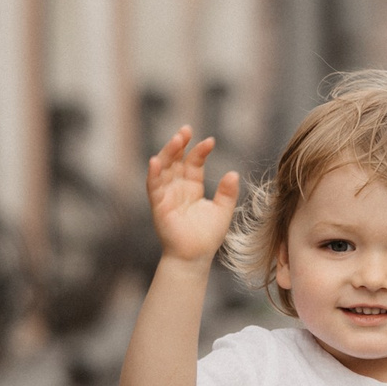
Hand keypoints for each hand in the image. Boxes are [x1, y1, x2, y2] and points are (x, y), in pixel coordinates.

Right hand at [145, 126, 240, 264]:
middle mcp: (177, 188)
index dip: (200, 152)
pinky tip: (156, 160)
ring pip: (164, 169)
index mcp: (192, 188)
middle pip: (176, 161)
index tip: (210, 140)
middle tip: (186, 129)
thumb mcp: (222, 210)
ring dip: (168, 153)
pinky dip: (153, 174)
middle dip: (180, 145)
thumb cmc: (207, 236)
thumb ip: (227, 192)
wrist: (195, 256)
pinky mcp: (158, 205)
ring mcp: (166, 195)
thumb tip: (233, 173)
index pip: (193, 164)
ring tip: (176, 139)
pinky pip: (153, 187)